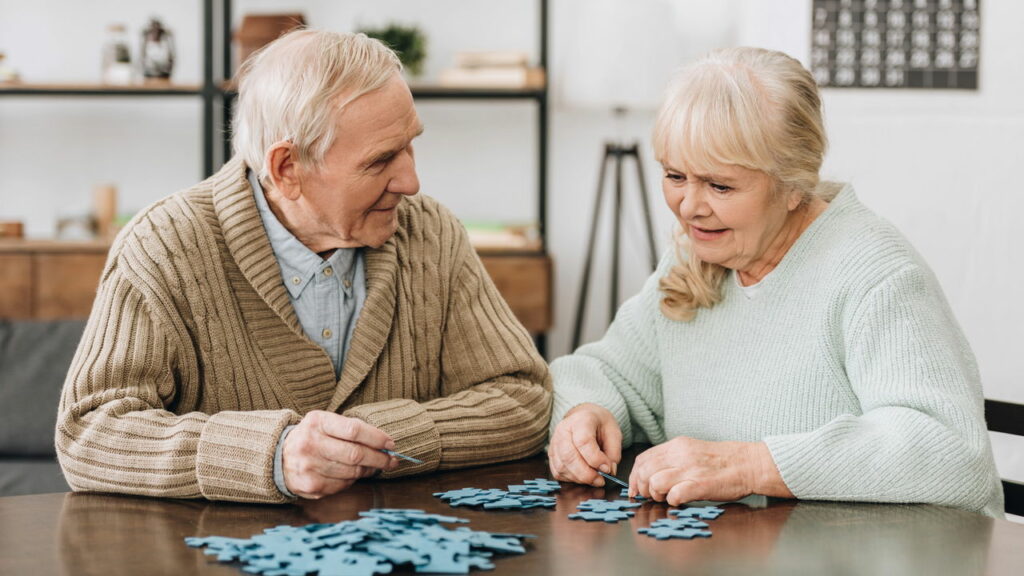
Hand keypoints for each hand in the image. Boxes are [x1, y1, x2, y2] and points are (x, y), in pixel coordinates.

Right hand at [282, 411, 398, 498]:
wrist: (278, 457)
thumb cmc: (311, 437)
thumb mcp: (325, 423)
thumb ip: (351, 430)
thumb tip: (384, 444)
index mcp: (317, 422)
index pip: (354, 430)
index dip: (377, 438)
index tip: (391, 443)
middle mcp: (310, 444)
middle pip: (356, 454)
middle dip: (379, 458)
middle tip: (392, 460)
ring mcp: (309, 467)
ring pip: (352, 472)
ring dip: (368, 470)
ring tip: (375, 466)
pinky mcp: (311, 486)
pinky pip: (343, 485)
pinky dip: (353, 479)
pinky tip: (353, 474)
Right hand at [547, 403, 621, 485]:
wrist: (584, 417)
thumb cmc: (599, 425)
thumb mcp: (614, 433)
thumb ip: (613, 453)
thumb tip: (608, 471)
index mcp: (581, 420)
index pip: (583, 442)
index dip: (595, 459)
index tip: (607, 468)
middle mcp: (563, 430)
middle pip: (569, 456)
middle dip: (586, 474)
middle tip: (600, 480)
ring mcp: (554, 442)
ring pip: (561, 466)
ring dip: (579, 478)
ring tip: (593, 478)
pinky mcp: (551, 453)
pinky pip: (557, 472)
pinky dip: (570, 479)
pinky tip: (582, 476)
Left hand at [629, 437, 791, 505]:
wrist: (749, 464)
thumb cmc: (722, 461)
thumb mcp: (692, 451)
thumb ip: (673, 459)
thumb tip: (651, 474)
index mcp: (677, 445)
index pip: (643, 459)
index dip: (635, 476)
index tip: (636, 488)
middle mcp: (680, 455)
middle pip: (644, 471)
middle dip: (643, 488)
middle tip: (652, 496)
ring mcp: (690, 469)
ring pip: (655, 482)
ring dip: (656, 495)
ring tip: (667, 498)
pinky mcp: (700, 484)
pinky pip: (675, 494)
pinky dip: (672, 501)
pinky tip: (680, 501)